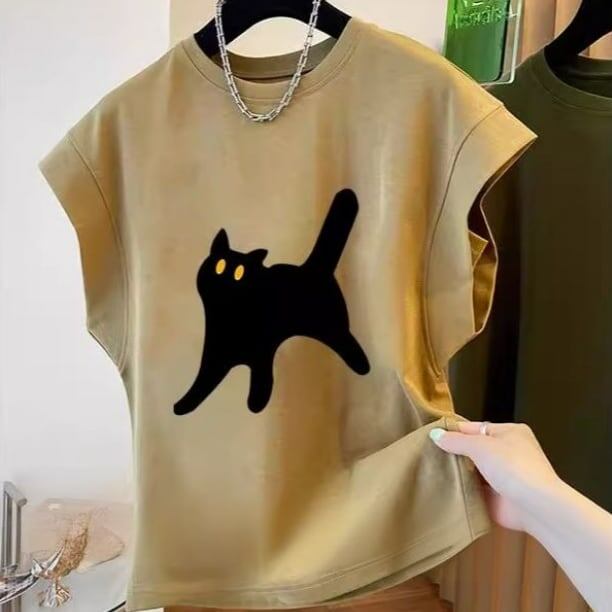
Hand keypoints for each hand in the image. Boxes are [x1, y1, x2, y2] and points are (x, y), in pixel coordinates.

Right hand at [429, 421, 561, 531]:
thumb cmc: (512, 467)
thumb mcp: (481, 446)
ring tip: (428, 470)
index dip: (454, 431)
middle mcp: (507, 452)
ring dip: (456, 473)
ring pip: (472, 470)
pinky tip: (440, 488)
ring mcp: (502, 476)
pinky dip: (461, 490)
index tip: (431, 435)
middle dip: (453, 453)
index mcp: (509, 433)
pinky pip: (474, 490)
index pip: (475, 428)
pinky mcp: (497, 497)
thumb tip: (435, 434)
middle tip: (427, 454)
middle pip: (473, 449)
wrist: (536, 507)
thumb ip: (456, 441)